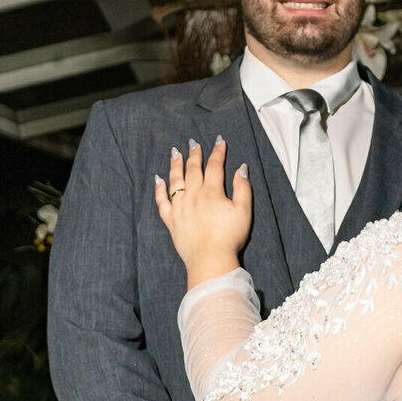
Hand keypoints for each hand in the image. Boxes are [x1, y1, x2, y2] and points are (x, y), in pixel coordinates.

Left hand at [154, 137, 251, 286]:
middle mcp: (193, 195)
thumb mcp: (244, 212)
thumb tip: (241, 168)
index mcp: (212, 192)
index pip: (215, 166)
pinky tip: (158, 179)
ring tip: (175, 153)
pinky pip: (161, 201)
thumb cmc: (230, 237)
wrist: (210, 260)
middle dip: (194, 154)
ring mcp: (180, 207)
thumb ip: (243, 188)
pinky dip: (159, 189)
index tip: (219, 141)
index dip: (217, 152)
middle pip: (193, 169)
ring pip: (175, 180)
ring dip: (175, 165)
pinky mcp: (171, 220)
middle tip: (193, 143)